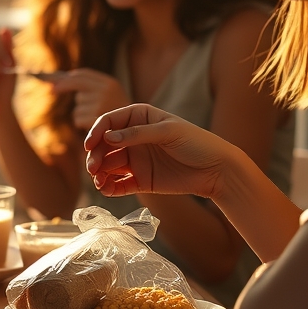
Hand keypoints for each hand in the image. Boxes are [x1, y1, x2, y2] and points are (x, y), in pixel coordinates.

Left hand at [50, 69, 131, 129]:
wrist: (134, 133)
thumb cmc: (114, 116)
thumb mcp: (107, 98)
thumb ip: (87, 89)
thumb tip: (57, 82)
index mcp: (111, 83)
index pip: (84, 74)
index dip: (67, 77)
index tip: (53, 81)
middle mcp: (107, 90)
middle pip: (76, 84)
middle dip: (62, 86)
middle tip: (51, 91)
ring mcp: (102, 103)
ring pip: (77, 105)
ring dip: (80, 112)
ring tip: (94, 118)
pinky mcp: (97, 118)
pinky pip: (77, 118)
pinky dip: (80, 123)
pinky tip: (92, 126)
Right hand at [83, 104, 234, 200]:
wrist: (218, 171)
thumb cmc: (197, 143)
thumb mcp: (168, 131)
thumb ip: (138, 134)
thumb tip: (108, 137)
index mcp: (139, 118)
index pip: (109, 122)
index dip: (96, 132)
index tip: (90, 145)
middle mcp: (133, 138)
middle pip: (104, 145)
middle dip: (95, 156)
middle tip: (93, 168)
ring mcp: (136, 160)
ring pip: (108, 166)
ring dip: (99, 173)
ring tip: (98, 181)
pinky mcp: (140, 180)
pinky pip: (118, 184)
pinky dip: (109, 187)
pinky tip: (105, 190)